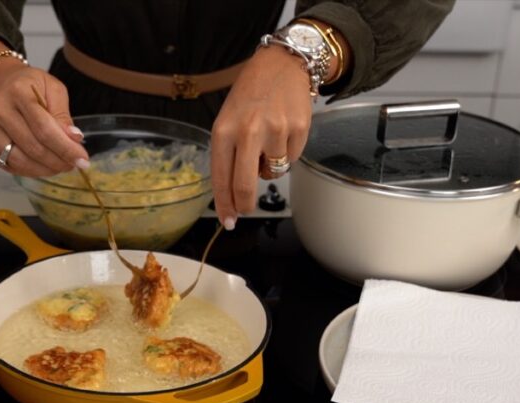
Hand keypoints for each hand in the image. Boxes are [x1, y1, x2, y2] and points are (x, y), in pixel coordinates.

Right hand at [0, 62, 88, 176]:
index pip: (44, 129)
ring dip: (44, 170)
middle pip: (33, 148)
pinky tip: (42, 166)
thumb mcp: (52, 88)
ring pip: (19, 161)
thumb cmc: (28, 85)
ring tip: (59, 166)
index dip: (65, 148)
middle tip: (73, 164)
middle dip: (58, 161)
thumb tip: (74, 139)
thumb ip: (62, 114)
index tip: (82, 159)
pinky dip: (28, 171)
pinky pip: (7, 165)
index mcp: (18, 91)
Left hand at [211, 47, 313, 228]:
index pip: (221, 178)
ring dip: (269, 167)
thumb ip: (227, 155)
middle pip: (246, 185)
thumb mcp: (227, 120)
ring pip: (273, 172)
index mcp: (224, 130)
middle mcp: (248, 131)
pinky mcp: (298, 129)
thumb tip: (230, 195)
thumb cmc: (251, 95)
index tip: (228, 221)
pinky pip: (291, 159)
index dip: (225, 205)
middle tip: (246, 208)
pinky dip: (287, 153)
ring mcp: (275, 130)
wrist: (282, 64)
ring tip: (267, 141)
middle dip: (246, 204)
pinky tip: (283, 132)